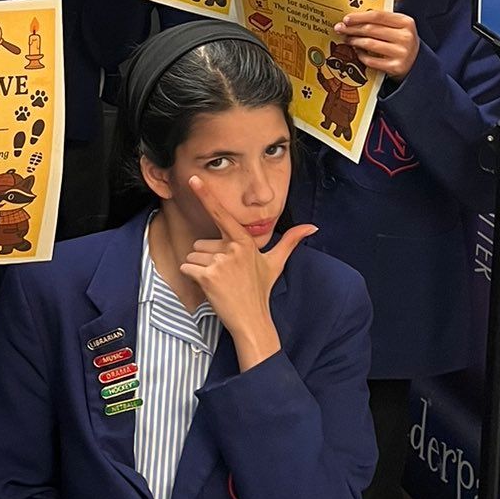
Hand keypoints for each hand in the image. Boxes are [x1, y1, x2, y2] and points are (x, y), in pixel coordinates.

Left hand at [179, 172, 315, 363]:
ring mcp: (220, 262)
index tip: (193, 178)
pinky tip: (210, 288)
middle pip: (201, 243)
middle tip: (225, 275)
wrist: (252, 320)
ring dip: (200, 269)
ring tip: (220, 282)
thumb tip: (313, 227)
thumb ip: (290, 241)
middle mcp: (232, 248)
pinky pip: (186, 268)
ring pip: (192, 256)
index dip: (206, 195)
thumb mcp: (275, 263)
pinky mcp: (208, 276)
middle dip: (207, 258)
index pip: (222, 214)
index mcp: (244, 241)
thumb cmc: (260, 291)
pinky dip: (192, 278)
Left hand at [335, 7, 419, 77]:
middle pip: (371, 29)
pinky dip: (361, 55)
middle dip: (352, 29)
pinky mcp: (395, 67)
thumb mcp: (398, 27)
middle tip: (340, 28)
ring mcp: (401, 53)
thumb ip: (381, 21)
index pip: (378, 16)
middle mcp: (405, 37)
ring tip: (347, 39)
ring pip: (369, 44)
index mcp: (406, 22)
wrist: (416, 63)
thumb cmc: (401, 41)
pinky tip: (357, 51)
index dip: (359, 16)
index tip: (346, 19)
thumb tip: (353, 18)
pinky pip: (371, 60)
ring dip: (354, 41)